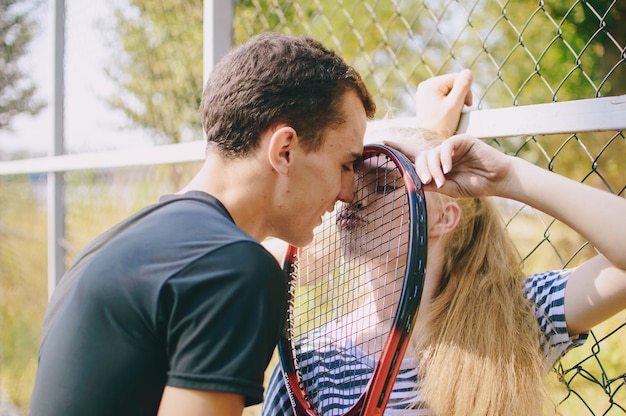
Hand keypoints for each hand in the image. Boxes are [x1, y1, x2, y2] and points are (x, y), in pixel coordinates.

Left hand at [388, 134, 511, 197]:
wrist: (497, 180)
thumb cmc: (475, 185)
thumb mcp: (449, 188)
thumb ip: (432, 185)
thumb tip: (413, 183)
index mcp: (436, 163)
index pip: (414, 154)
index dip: (399, 147)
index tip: (384, 141)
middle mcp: (441, 152)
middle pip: (421, 157)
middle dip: (422, 170)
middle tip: (429, 182)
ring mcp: (451, 146)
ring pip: (432, 153)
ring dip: (433, 168)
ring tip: (442, 180)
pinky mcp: (462, 140)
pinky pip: (446, 146)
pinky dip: (444, 158)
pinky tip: (448, 169)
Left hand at [415, 69, 472, 137]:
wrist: (428, 141)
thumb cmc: (441, 125)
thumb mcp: (455, 105)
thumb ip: (463, 86)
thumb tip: (468, 72)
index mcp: (430, 84)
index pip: (457, 77)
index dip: (466, 90)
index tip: (467, 105)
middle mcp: (425, 85)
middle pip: (453, 83)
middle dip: (460, 96)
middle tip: (458, 110)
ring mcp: (425, 92)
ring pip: (449, 90)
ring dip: (455, 100)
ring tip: (452, 113)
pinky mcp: (427, 99)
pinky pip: (443, 96)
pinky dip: (449, 103)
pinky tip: (447, 112)